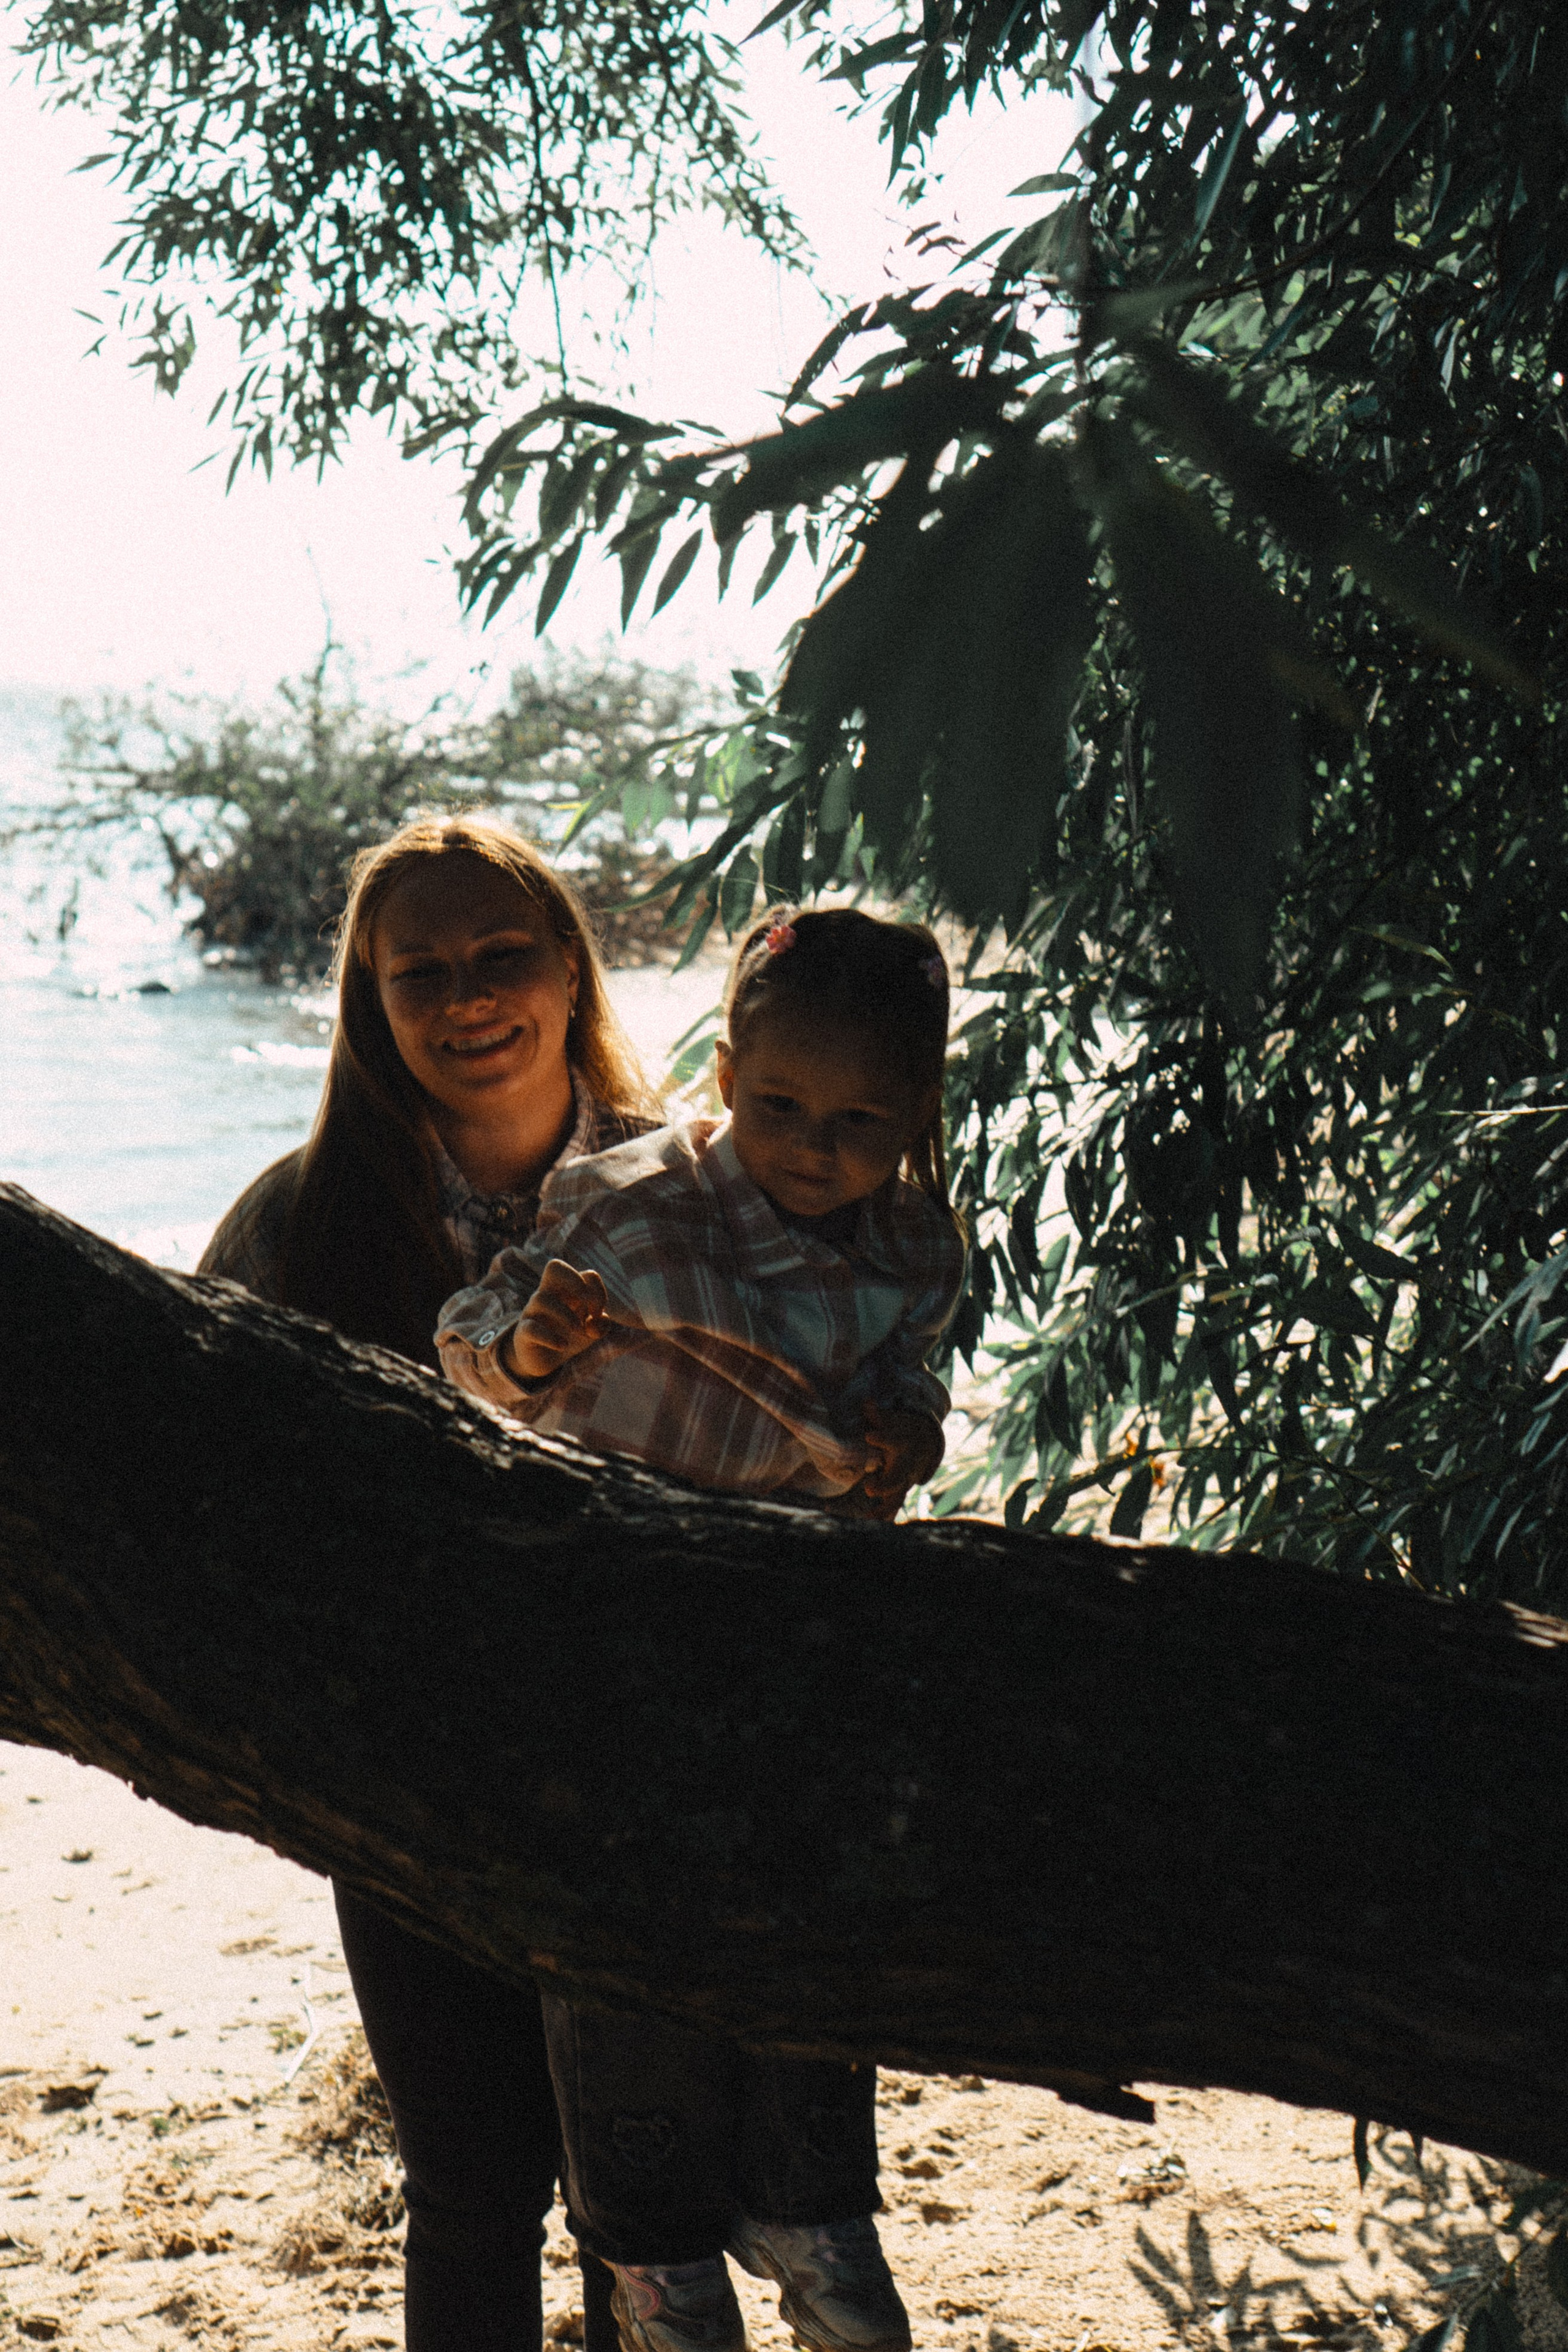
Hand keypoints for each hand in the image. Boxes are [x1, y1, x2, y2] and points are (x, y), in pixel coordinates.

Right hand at [504, 1260, 609, 1380]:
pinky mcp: (523, 1332)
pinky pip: (531, 1328)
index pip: (587, 1275)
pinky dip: (551, 1338)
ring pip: (541, 1299)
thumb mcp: (590, 1333)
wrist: (544, 1361)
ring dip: (566, 1315)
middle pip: (554, 1266)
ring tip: (577, 1331)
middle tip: (584, 1305)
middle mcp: (548, 1295)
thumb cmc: (568, 1337)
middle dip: (575, 1281)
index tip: (596, 1314)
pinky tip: (563, 1346)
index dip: (598, 1293)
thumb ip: (601, 1325)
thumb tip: (597, 1320)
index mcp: (567, 1291)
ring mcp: (533, 1312)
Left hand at [860, 1402, 944, 1520]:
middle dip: (885, 1484)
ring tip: (866, 1519)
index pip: (894, 1439)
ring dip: (882, 1510)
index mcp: (902, 1444)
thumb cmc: (901, 1428)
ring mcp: (903, 1482)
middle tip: (869, 1488)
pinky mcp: (898, 1493)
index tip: (869, 1435)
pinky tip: (864, 1525)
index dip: (883, 1437)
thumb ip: (878, 1415)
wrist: (924, 1443)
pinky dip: (879, 1518)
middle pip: (898, 1477)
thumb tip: (866, 1402)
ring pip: (895, 1499)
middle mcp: (905, 1466)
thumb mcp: (891, 1419)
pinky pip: (889, 1508)